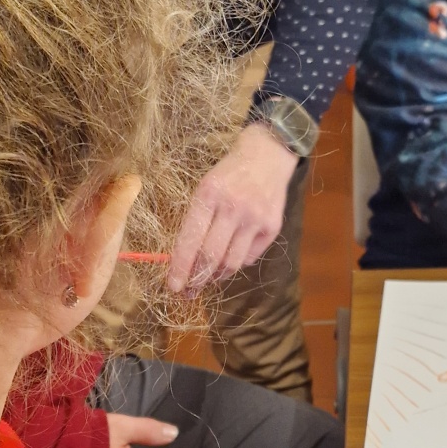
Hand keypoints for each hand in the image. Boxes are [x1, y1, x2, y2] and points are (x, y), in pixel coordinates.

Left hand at [168, 125, 298, 292]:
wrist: (267, 155)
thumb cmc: (228, 175)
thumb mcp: (205, 188)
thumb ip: (195, 222)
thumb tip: (182, 261)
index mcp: (209, 194)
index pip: (190, 239)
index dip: (180, 267)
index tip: (173, 286)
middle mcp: (233, 206)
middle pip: (211, 256)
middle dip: (196, 279)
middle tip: (189, 292)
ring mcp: (256, 217)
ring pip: (231, 263)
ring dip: (216, 277)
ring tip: (207, 278)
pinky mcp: (272, 226)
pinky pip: (249, 258)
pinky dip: (236, 263)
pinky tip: (230, 257)